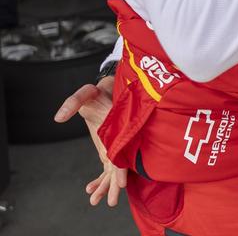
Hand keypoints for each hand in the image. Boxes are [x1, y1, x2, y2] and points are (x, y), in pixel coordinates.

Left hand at [54, 77, 126, 205]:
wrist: (108, 93)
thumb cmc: (99, 93)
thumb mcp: (86, 93)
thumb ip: (73, 102)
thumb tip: (59, 118)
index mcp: (119, 128)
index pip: (122, 151)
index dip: (122, 168)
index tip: (120, 183)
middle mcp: (119, 139)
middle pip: (120, 165)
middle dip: (114, 184)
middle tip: (109, 200)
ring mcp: (115, 146)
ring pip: (114, 170)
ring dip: (107, 186)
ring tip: (96, 200)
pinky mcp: (109, 149)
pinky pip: (108, 168)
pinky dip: (102, 179)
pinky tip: (90, 188)